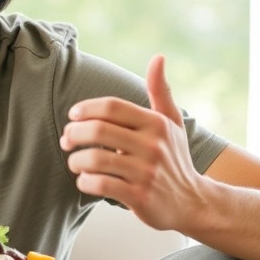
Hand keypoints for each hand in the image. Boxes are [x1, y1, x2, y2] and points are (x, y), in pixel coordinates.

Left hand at [59, 54, 204, 231]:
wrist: (192, 202)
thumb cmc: (173, 157)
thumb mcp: (171, 123)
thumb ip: (160, 91)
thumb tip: (158, 57)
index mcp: (156, 123)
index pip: (111, 107)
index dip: (85, 109)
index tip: (73, 116)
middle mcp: (153, 146)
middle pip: (97, 131)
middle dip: (73, 134)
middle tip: (66, 140)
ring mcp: (148, 173)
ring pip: (95, 159)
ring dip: (75, 160)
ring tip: (75, 162)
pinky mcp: (141, 198)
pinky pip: (101, 184)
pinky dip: (85, 181)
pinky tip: (85, 180)